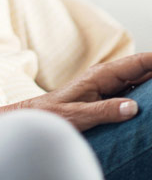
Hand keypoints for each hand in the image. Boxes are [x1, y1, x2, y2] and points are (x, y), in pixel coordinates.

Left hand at [22, 52, 151, 130]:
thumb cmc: (53, 114)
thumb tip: (133, 107)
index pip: (138, 62)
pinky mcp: (109, 98)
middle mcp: (108, 77)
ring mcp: (110, 87)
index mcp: (101, 75)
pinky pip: (135, 94)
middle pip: (144, 70)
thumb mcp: (78, 115)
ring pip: (142, 82)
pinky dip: (148, 96)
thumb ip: (104, 111)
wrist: (38, 117)